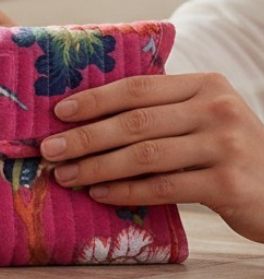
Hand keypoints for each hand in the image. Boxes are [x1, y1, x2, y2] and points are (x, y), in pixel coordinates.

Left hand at [40, 72, 263, 243]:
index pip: (139, 87)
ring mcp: (225, 146)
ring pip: (145, 155)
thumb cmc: (230, 152)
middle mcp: (217, 109)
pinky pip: (164, 187)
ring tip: (66, 175)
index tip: (59, 112)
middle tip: (49, 149)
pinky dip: (126, 191)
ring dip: (98, 167)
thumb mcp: (205, 118)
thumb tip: (89, 115)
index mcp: (206, 85)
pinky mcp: (228, 184)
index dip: (95, 99)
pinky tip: (100, 194)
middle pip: (136, 121)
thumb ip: (163, 110)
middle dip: (86, 136)